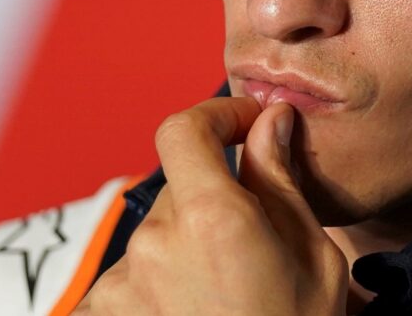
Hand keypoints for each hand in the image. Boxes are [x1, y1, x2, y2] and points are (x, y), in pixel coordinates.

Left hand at [74, 97, 348, 314]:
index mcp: (213, 220)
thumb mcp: (313, 259)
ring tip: (224, 297)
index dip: (214, 115)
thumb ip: (281, 181)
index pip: (184, 130)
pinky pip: (132, 278)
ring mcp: (120, 285)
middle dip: (213, 201)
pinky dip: (158, 287)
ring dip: (185, 250)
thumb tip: (272, 120)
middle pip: (177, 189)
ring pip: (156, 237)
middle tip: (253, 245)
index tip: (243, 124)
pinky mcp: (99, 315)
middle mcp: (154, 245)